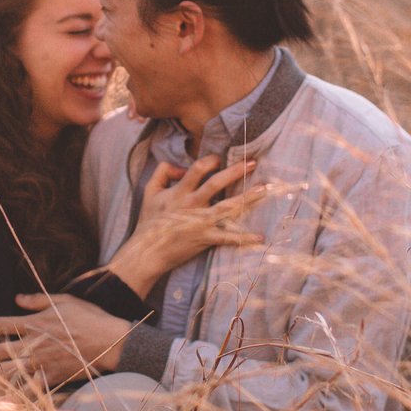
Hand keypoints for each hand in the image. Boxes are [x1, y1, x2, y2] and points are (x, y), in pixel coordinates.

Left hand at [0, 293, 135, 385]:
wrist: (110, 343)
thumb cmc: (89, 318)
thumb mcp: (64, 301)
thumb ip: (38, 300)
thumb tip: (17, 298)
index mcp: (35, 324)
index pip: (1, 324)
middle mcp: (34, 345)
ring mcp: (42, 364)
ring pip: (11, 373)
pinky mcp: (52, 378)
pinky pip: (30, 389)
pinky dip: (17, 396)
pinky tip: (3, 402)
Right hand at [104, 155, 272, 295]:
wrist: (146, 251)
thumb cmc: (149, 221)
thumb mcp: (149, 191)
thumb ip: (163, 172)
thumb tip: (181, 167)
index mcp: (179, 192)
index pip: (198, 169)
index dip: (211, 160)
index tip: (221, 158)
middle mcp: (192, 204)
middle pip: (216, 183)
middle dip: (235, 171)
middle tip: (253, 162)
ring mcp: (200, 222)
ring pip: (227, 207)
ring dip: (247, 198)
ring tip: (264, 189)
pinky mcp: (205, 239)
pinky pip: (227, 238)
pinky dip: (244, 238)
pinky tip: (260, 237)